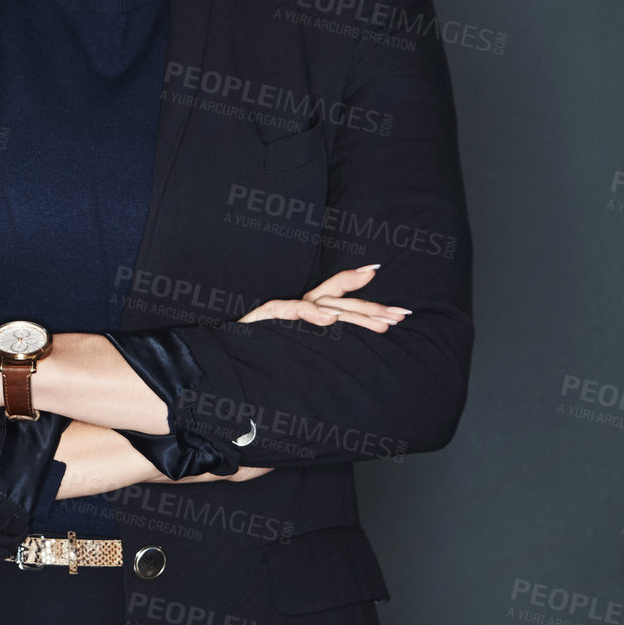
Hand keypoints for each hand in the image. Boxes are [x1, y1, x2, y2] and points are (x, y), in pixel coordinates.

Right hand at [239, 264, 409, 332]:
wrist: (221, 352)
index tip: (379, 272)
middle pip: (340, 301)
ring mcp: (284, 309)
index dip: (356, 279)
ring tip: (382, 322)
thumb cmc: (255, 345)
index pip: (335, 290)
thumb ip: (314, 327)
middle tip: (402, 314)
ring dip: (355, 314)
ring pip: (325, 306)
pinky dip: (312, 315)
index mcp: (305, 307)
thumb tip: (339, 327)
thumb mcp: (291, 340)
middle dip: (373, 307)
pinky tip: (331, 319)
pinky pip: (293, 313)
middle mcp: (297, 304)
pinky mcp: (268, 317)